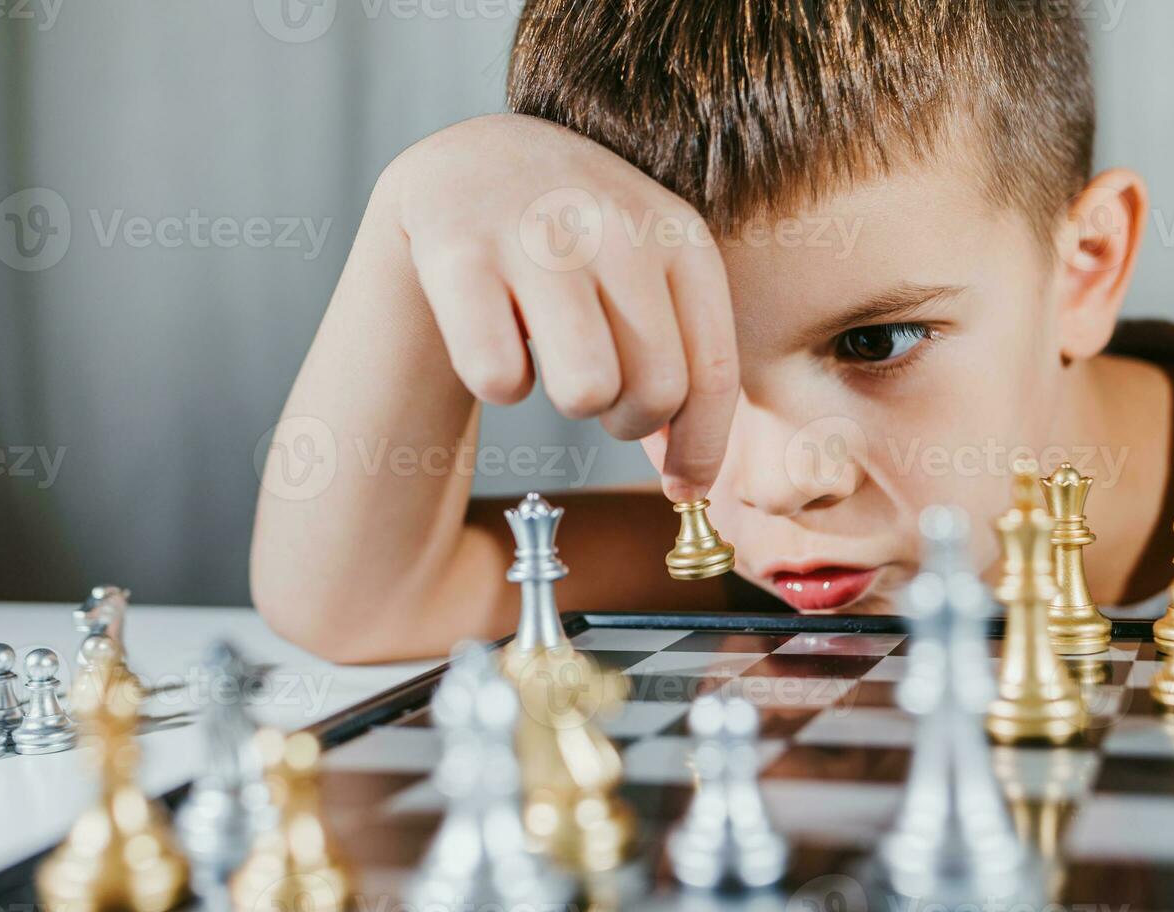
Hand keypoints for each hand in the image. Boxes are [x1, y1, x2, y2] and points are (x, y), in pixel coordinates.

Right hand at [383, 113, 738, 501]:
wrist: (471, 161)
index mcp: (679, 234)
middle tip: (602, 398)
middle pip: (656, 392)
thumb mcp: (646, 274)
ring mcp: (538, 233)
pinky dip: (498, 382)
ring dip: (571, 401)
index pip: (713, 372)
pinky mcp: (460, 252)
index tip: (684, 488)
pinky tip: (497, 339)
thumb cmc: (576, 244)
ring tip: (556, 361)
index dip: (702, 450)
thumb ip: (681, 357)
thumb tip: (690, 481)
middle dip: (630, 422)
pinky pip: (498, 377)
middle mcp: (617, 224)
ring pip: (585, 391)